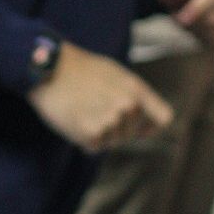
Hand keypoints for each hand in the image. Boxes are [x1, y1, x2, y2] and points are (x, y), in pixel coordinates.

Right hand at [29, 39, 171, 151]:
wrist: (49, 67)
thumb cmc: (80, 69)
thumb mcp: (116, 73)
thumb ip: (135, 96)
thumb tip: (149, 125)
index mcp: (136, 89)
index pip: (163, 119)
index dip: (150, 125)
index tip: (138, 126)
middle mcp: (128, 106)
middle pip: (133, 134)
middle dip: (117, 128)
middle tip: (94, 107)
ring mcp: (111, 121)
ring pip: (113, 142)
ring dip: (99, 133)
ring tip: (82, 109)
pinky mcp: (92, 134)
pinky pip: (94, 146)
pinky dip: (84, 138)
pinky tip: (74, 118)